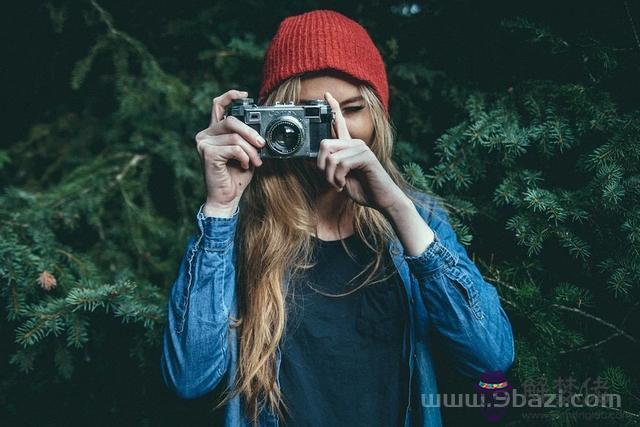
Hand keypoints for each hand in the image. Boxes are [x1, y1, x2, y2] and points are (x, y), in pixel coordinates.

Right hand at [194, 89, 264, 214]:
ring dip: (250, 150)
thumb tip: (260, 131)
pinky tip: (244, 165)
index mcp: (214, 131)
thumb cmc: (236, 176)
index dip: (231, 96)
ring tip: (255, 161)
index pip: (218, 105)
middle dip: (251, 133)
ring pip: (235, 137)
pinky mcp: (207, 153)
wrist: (227, 198)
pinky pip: (234, 148)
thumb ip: (247, 139)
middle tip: (262, 145)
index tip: (245, 95)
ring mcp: (204, 143)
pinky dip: (244, 157)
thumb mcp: (246, 153)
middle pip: (231, 121)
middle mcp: (205, 135)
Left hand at [317, 91, 409, 215]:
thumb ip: (328, 168)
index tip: (327, 95)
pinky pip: (341, 164)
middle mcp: (355, 143)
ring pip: (331, 157)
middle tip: (331, 181)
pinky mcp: (365, 156)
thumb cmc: (364, 189)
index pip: (339, 123)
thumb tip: (310, 161)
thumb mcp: (339, 179)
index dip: (333, 108)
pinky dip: (338, 178)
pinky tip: (344, 184)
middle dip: (321, 167)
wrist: (383, 200)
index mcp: (349, 147)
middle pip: (324, 144)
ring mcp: (361, 148)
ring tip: (340, 185)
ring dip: (330, 177)